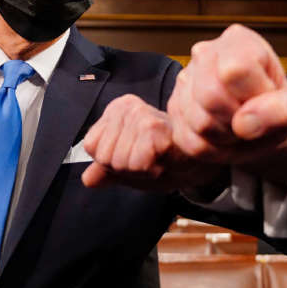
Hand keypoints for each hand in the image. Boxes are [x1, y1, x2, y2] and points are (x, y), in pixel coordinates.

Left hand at [80, 95, 220, 191]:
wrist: (199, 157)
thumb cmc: (166, 158)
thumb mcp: (133, 163)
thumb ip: (107, 170)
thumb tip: (87, 180)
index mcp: (117, 109)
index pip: (91, 147)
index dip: (111, 161)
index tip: (134, 153)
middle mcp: (126, 107)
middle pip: (105, 156)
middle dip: (125, 167)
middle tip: (148, 158)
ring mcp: (139, 115)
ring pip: (119, 162)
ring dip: (139, 169)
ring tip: (157, 158)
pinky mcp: (152, 128)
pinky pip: (136, 163)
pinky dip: (151, 168)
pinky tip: (164, 158)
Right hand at [167, 25, 286, 186]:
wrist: (259, 125)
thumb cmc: (275, 107)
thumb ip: (284, 109)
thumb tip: (243, 123)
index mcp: (238, 41)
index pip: (236, 70)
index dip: (254, 95)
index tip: (265, 99)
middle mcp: (204, 54)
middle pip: (211, 96)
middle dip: (237, 118)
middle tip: (250, 118)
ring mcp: (184, 82)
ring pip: (199, 122)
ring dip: (226, 136)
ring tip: (237, 127)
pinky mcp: (172, 111)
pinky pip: (189, 141)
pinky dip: (212, 148)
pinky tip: (222, 135)